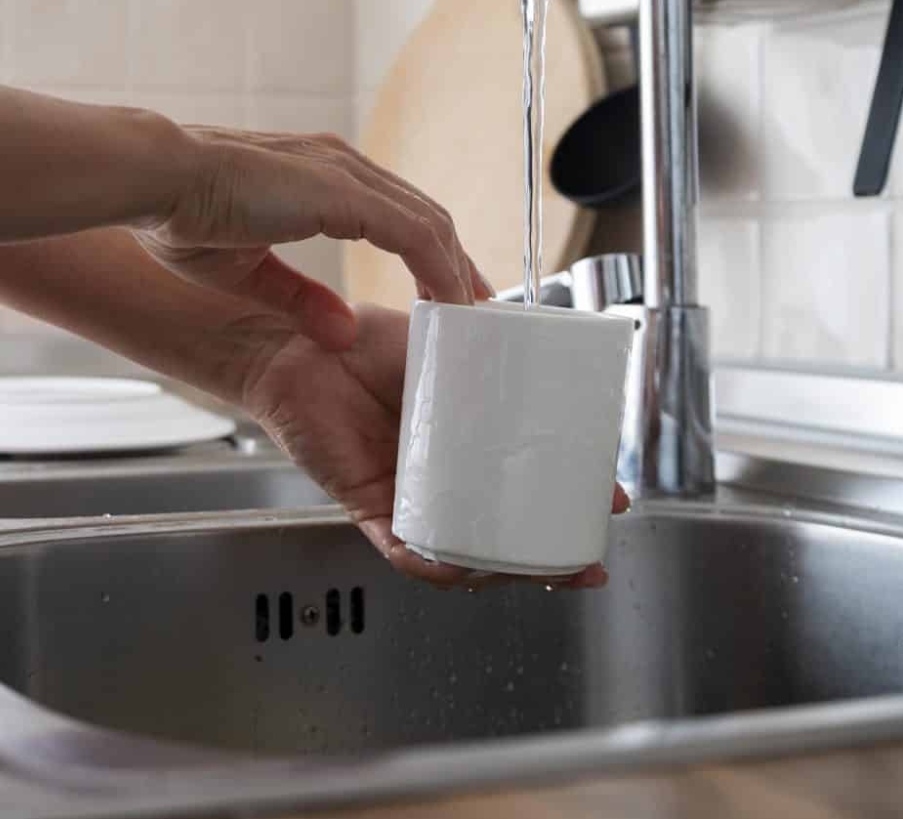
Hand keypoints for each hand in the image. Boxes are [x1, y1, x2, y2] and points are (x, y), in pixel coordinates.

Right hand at [136, 126, 489, 349]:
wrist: (157, 179)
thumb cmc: (181, 214)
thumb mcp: (247, 272)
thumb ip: (299, 297)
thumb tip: (342, 330)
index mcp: (315, 176)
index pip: (392, 212)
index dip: (424, 252)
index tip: (440, 291)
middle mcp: (339, 166)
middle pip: (424, 215)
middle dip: (456, 262)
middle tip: (477, 308)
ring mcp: (345, 175)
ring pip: (430, 223)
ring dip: (455, 270)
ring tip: (472, 313)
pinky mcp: (345, 194)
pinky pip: (415, 235)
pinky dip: (438, 269)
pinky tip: (449, 303)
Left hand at [235, 304, 627, 588]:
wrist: (294, 343)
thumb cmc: (352, 338)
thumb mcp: (436, 339)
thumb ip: (479, 343)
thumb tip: (529, 333)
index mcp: (459, 440)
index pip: (522, 480)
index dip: (565, 497)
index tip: (607, 499)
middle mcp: (437, 475)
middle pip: (499, 531)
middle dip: (549, 555)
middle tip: (587, 558)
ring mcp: (406, 494)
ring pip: (461, 552)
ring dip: (502, 568)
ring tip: (542, 570)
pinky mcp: (368, 506)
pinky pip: (405, 550)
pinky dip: (434, 565)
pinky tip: (463, 570)